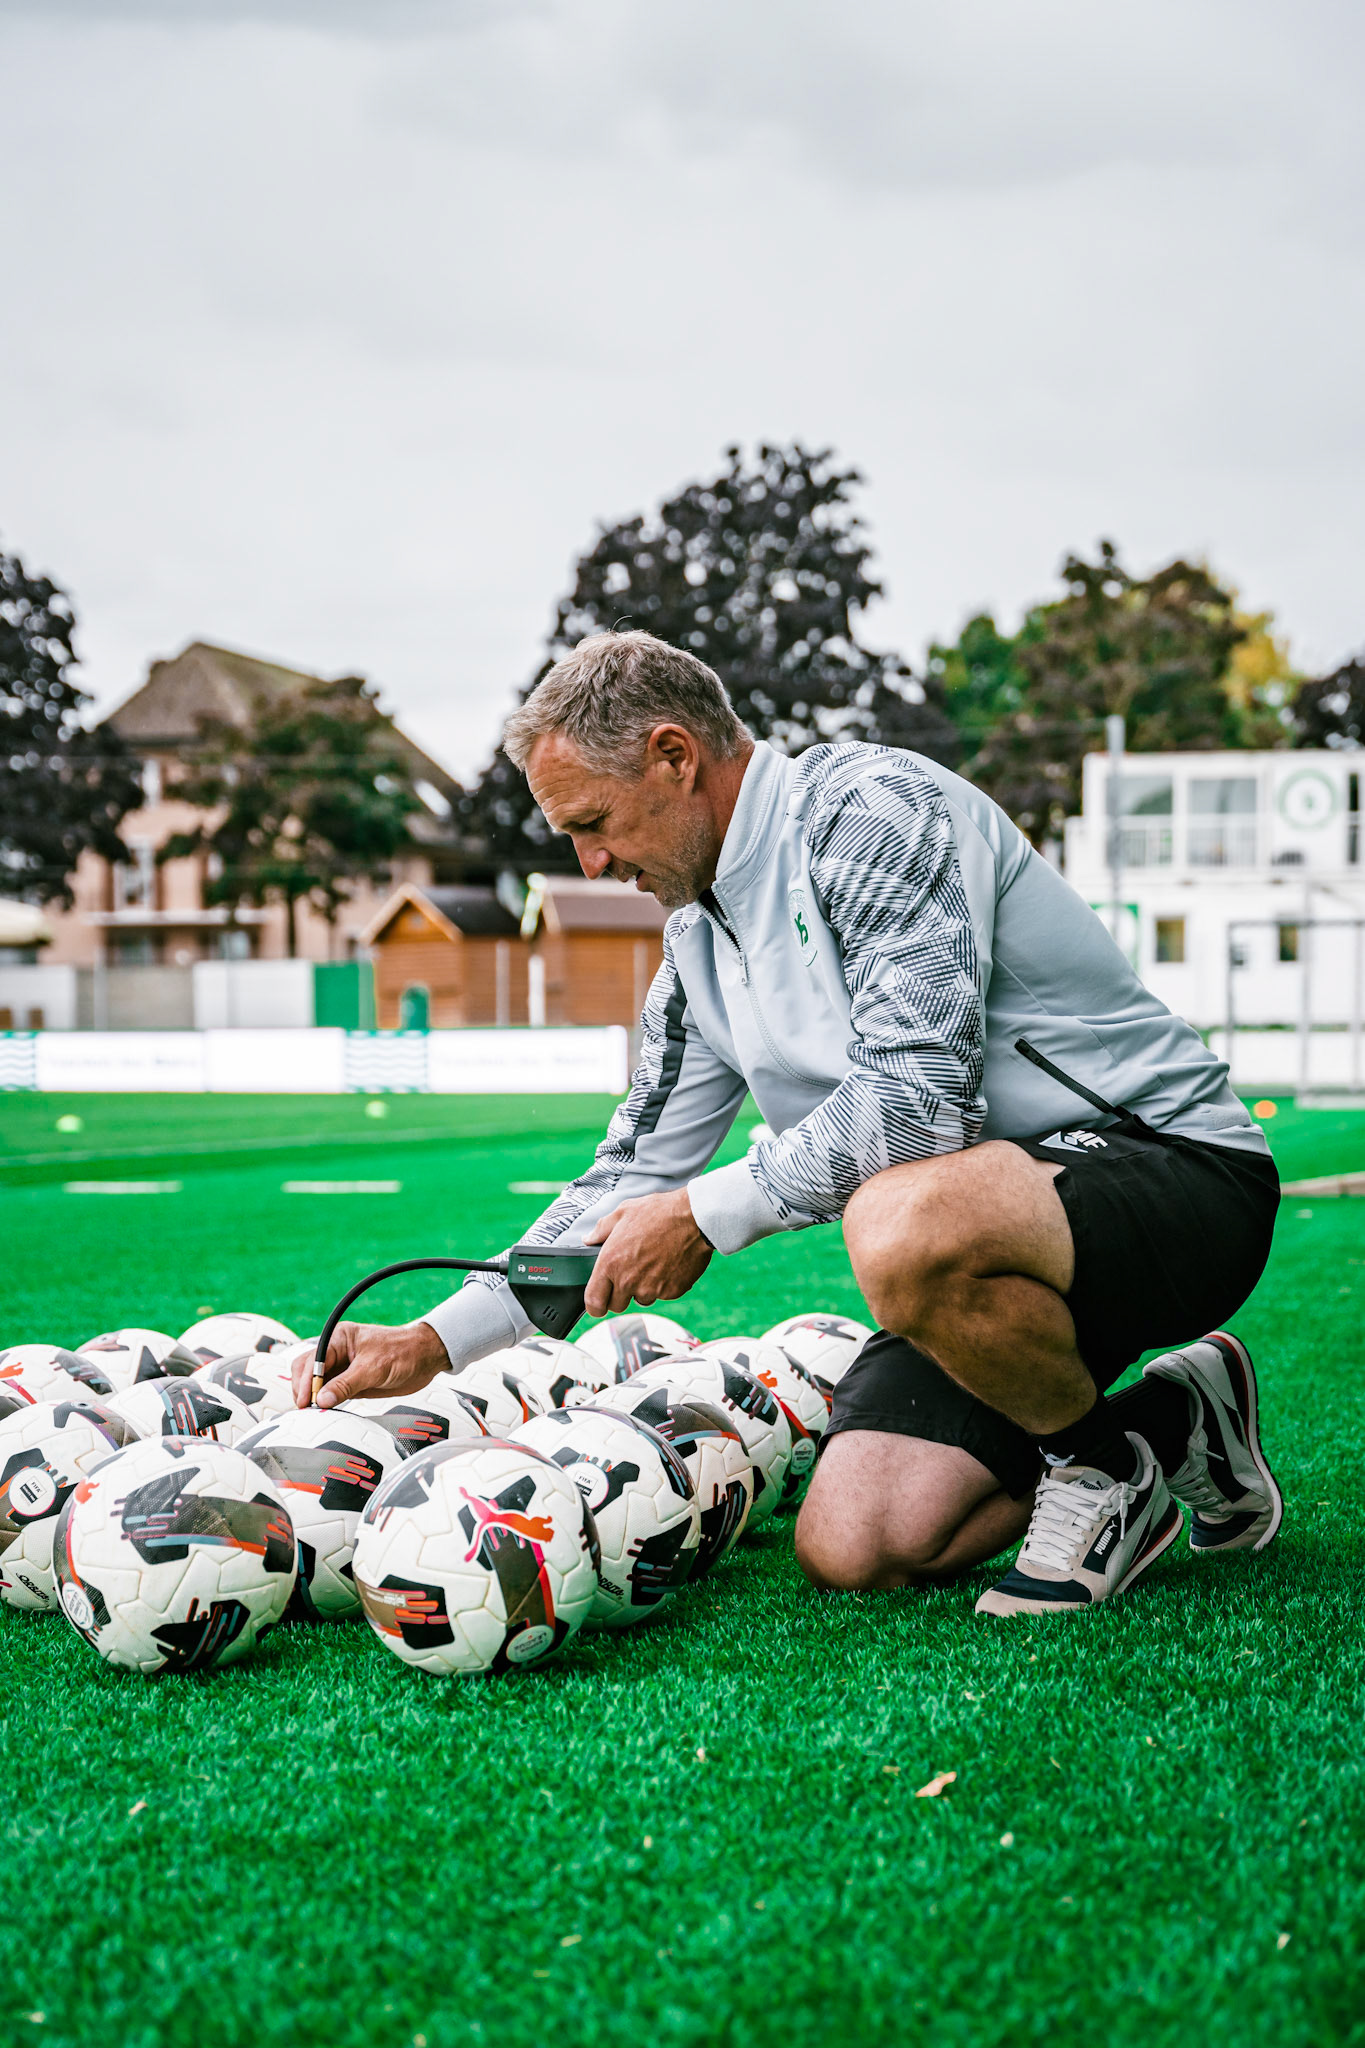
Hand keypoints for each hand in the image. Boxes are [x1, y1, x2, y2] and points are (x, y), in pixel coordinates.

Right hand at [291, 1320, 449, 1409]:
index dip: (305, 1381)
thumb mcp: (374, 1368)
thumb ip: (347, 1384)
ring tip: (313, 1414)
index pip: (312, 1360)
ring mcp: (343, 1368)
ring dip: (313, 1398)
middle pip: (307, 1371)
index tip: (306, 1400)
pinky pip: (332, 1394)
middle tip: (307, 1410)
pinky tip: (326, 1413)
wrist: (426, 1358)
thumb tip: (321, 1399)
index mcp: (339, 1338)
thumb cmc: (403, 1352)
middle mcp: (337, 1352)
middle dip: (304, 1389)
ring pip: (317, 1384)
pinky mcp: (351, 1383)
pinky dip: (326, 1404)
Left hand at [583, 1188, 712, 1316]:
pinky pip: (662, 1294)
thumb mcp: (623, 1212)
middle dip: (620, 1294)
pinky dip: (664, 1284)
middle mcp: (628, 1280)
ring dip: (643, 1288)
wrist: (694, 1219)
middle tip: (630, 1272)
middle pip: (616, 1306)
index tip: (598, 1302)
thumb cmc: (658, 1212)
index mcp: (610, 1263)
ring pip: (641, 1299)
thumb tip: (588, 1239)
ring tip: (653, 1262)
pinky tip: (669, 1263)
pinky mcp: (671, 1292)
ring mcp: (651, 1289)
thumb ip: (601, 1230)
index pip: (594, 1301)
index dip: (594, 1305)